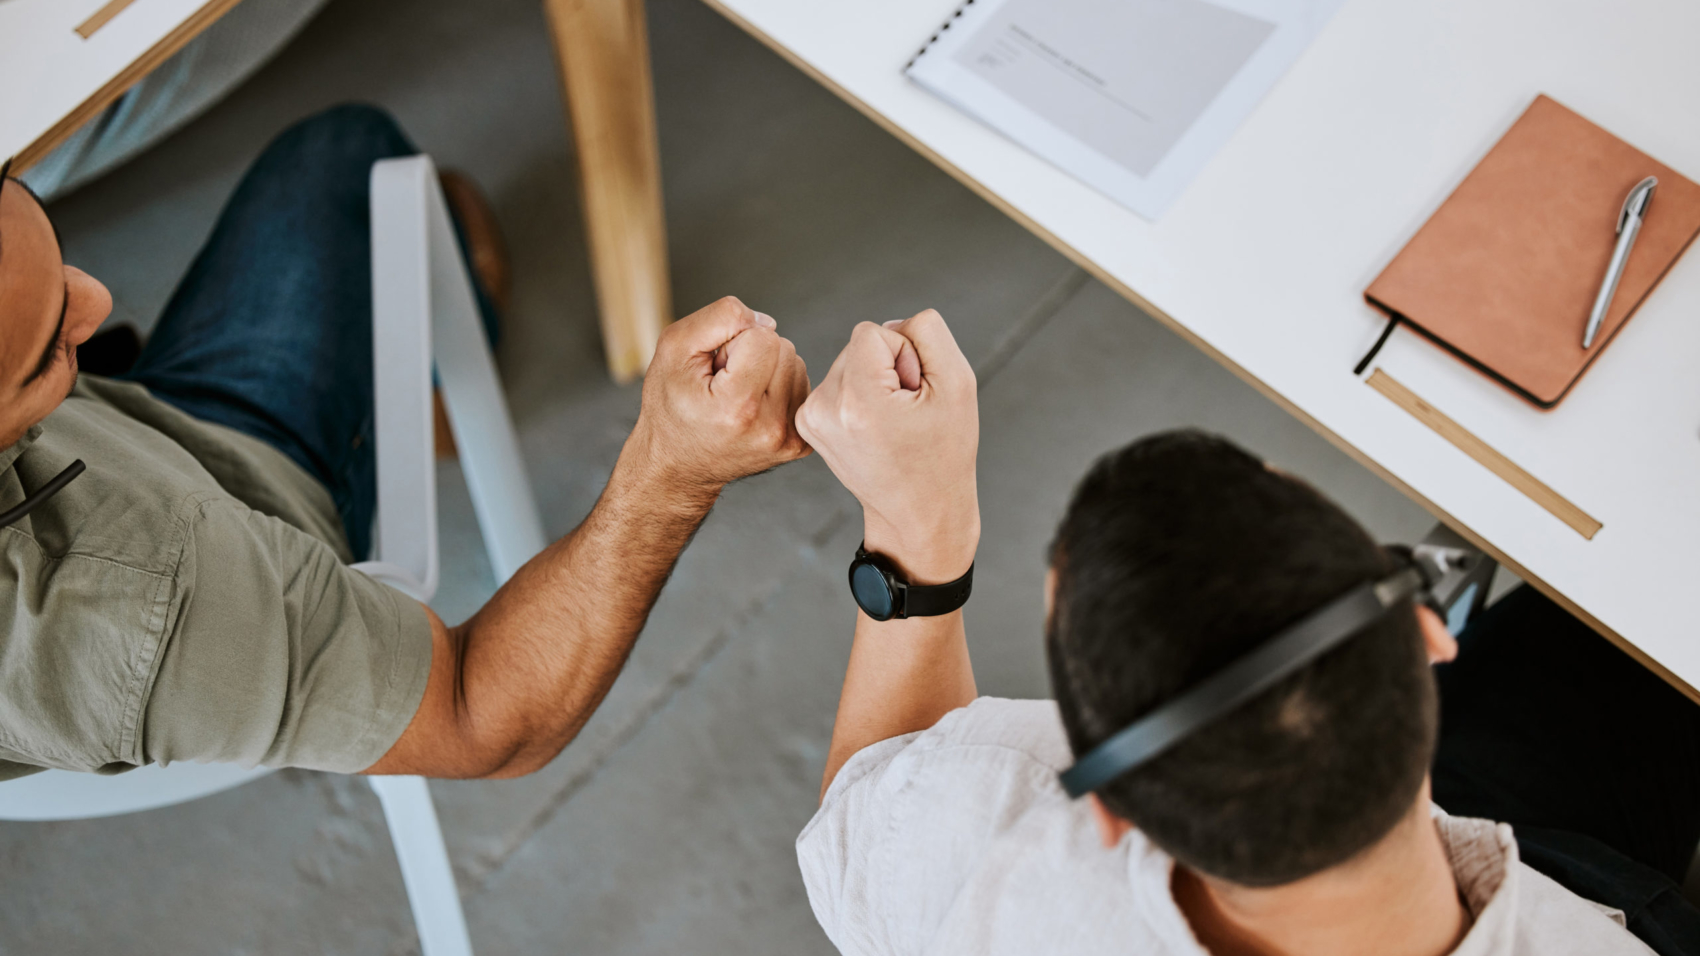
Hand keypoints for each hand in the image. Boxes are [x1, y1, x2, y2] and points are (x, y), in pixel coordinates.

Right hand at [625, 297, 811, 499]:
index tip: (715, 369)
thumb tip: (766, 322)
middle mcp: (770, 428)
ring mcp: (788, 440)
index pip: (764, 337)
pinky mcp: (799, 445)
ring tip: (736, 395)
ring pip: (796, 365)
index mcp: (738, 407)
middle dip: (753, 355)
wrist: (678, 465)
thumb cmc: (670, 406)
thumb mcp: (673, 349)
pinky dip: (779, 388)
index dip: (734, 342)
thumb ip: (719, 318)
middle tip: (723, 383)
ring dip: (767, 370)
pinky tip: (753, 406)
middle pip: (784, 349)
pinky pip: (802, 388)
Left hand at [796, 309, 977, 582]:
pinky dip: (860, 395)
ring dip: (875, 382)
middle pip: (859, 344)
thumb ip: (927, 332)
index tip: (914, 396)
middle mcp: (824, 408)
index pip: (874, 331)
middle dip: (889, 369)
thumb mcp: (957, 383)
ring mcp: (811, 418)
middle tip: (906, 413)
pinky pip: (839, 381)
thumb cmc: (944, 453)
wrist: (919, 511)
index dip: (906, 356)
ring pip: (849, 361)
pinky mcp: (808, 423)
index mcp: (858, 400)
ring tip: (892, 423)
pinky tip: (875, 427)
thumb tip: (891, 325)